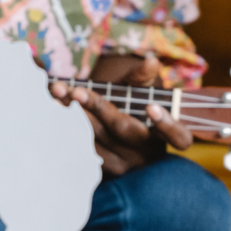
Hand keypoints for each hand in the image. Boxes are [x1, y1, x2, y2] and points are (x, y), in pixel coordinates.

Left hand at [50, 54, 192, 175]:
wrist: (116, 135)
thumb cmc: (134, 109)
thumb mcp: (142, 93)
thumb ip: (144, 78)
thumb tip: (151, 61)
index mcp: (164, 136)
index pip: (178, 136)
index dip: (167, 124)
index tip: (151, 107)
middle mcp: (146, 153)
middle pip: (123, 129)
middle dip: (97, 107)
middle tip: (76, 90)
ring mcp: (123, 164)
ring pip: (98, 138)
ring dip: (74, 114)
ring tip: (57, 92)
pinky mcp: (100, 169)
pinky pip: (80, 146)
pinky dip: (65, 125)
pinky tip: (52, 107)